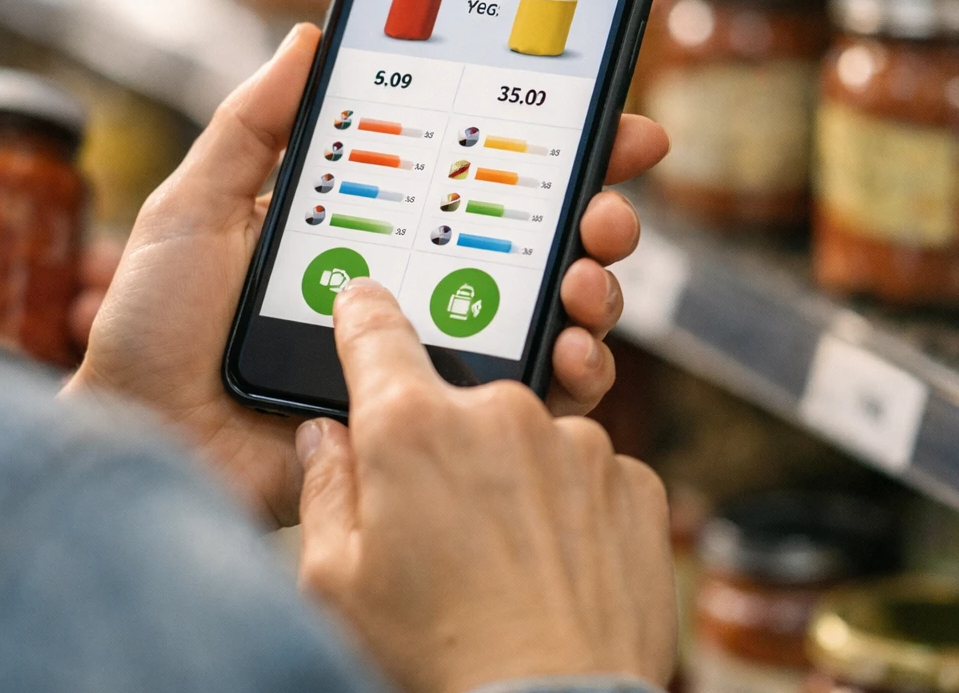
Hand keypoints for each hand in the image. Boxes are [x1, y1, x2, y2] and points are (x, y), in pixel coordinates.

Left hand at [66, 23, 668, 525]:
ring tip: (588, 279)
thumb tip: (311, 36)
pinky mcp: (429, 426)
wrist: (139, 444)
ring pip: (544, 318)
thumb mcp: (191, 208)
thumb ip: (250, 127)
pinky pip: (521, 402)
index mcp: (362, 229)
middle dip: (595, 215)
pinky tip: (572, 353)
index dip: (547, 146)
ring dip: (593, 290)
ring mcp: (424, 358)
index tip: (608, 115)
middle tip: (610, 208)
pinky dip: (570, 375)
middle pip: (530, 242)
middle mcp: (408, 289)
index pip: (472, 174)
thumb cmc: (151, 329)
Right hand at [296, 279, 675, 692]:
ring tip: (500, 561)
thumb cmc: (435, 657)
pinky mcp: (634, 483)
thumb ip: (324, 488)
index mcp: (411, 425)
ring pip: (526, 437)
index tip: (359, 302)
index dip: (360, 311)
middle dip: (441, 443)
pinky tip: (551, 567)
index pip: (374, 328)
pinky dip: (568, 506)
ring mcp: (576, 444)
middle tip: (436, 522)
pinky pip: (587, 474)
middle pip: (454, 398)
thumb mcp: (335, 582)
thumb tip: (326, 437)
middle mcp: (499, 412)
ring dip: (510, 476)